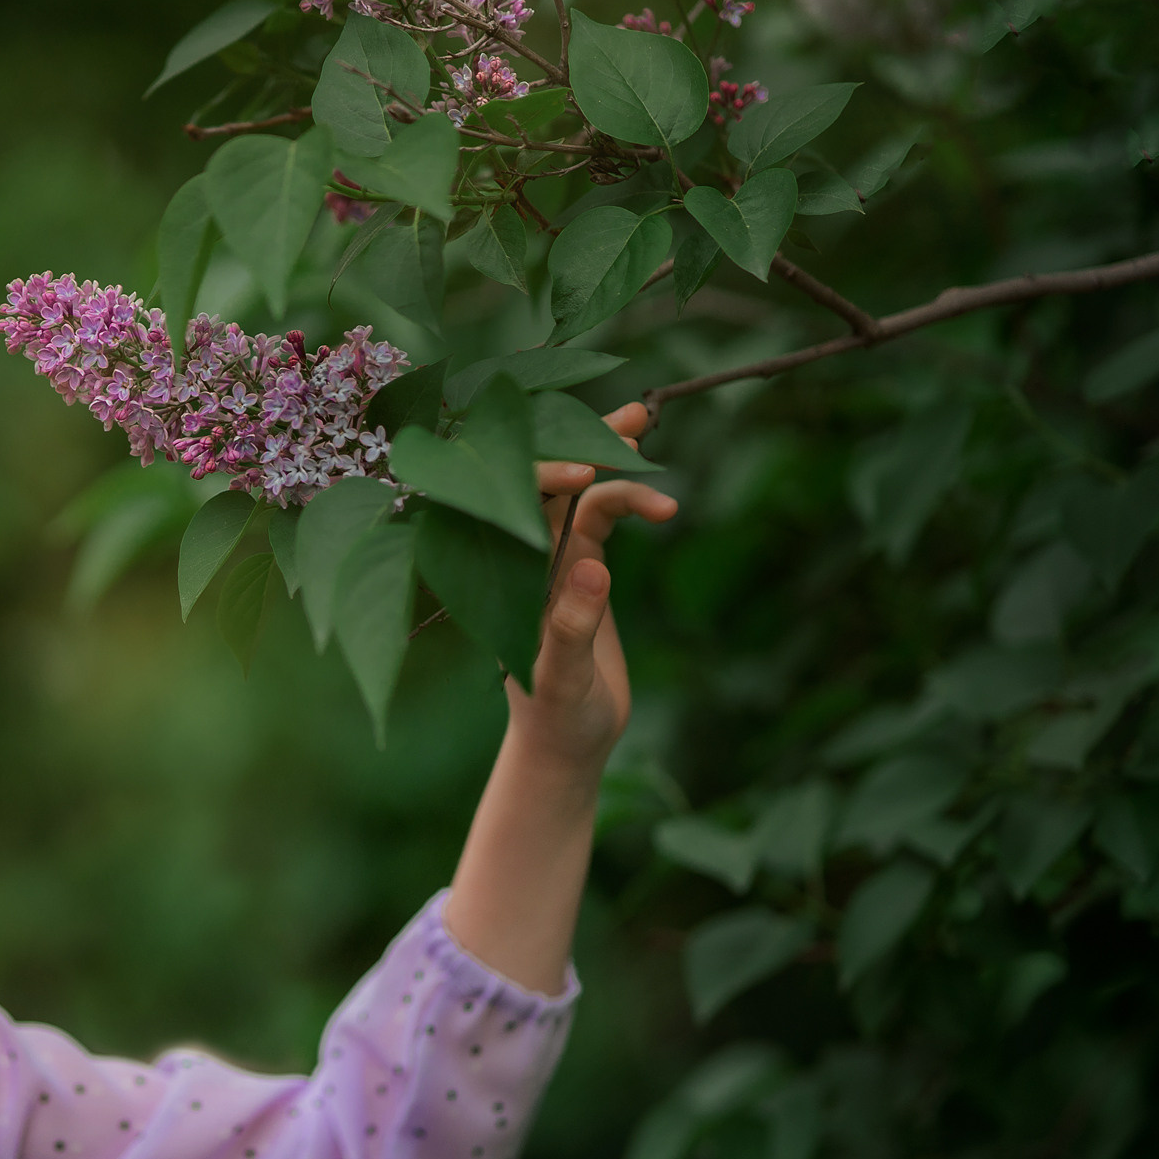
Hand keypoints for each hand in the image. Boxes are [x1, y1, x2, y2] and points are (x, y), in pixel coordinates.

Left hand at [513, 400, 676, 776]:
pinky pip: (598, 516)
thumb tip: (595, 569)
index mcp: (500, 574)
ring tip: (649, 434)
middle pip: (546, 480)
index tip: (589, 471)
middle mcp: (519, 557)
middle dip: (584, 442)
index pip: (512, 504)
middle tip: (636, 413)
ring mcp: (550, 559)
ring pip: (577, 491)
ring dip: (611, 460)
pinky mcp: (579, 569)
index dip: (544, 474)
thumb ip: (570, 629)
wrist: (567, 744)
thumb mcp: (563, 682)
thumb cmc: (555, 718)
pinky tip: (658, 496)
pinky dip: (626, 497)